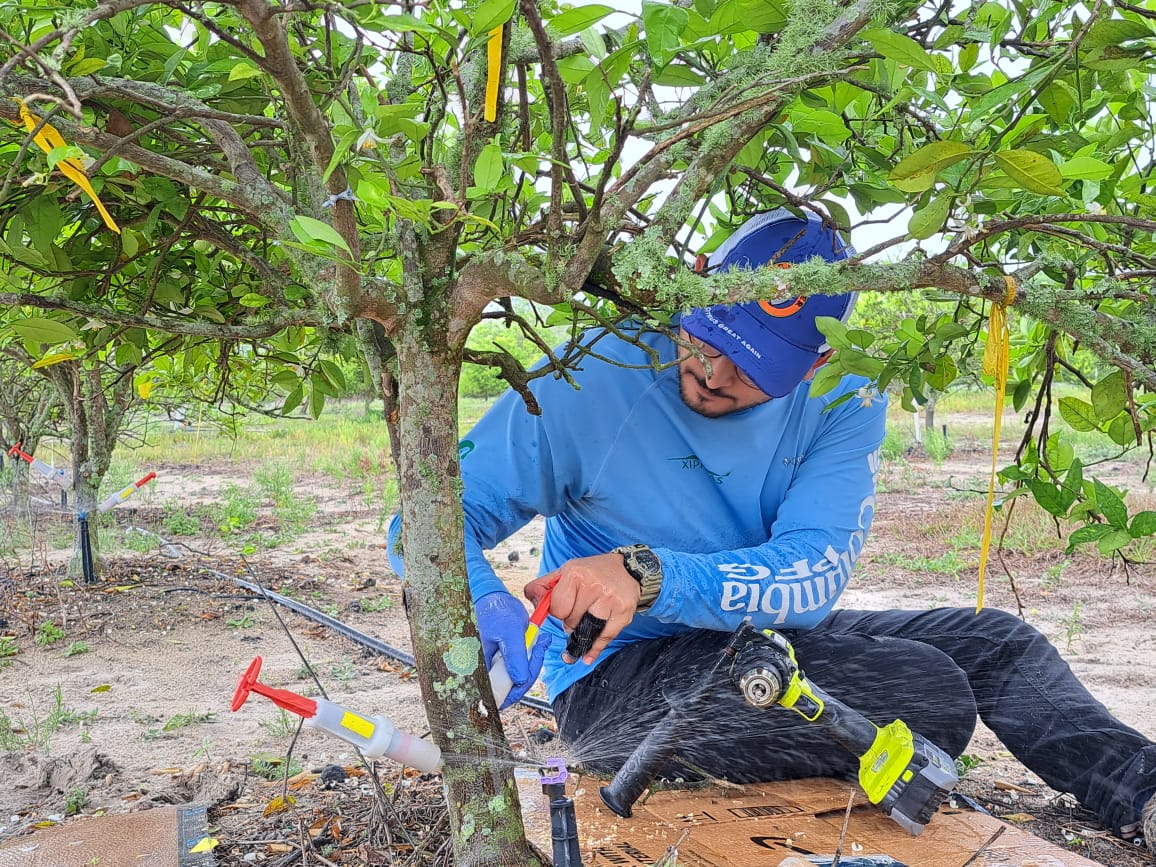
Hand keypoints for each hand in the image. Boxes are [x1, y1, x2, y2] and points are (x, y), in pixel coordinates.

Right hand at [474, 591, 547, 708]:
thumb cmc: (496, 611)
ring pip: (516, 678)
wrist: (492, 598)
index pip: (499, 694)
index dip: (518, 688)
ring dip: (530, 663)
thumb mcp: (509, 632)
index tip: (532, 666)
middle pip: (510, 688)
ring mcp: (493, 667)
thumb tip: (520, 680)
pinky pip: (517, 668)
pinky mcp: (501, 661)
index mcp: (479, 667)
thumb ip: (515, 656)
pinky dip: (529, 658)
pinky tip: (535, 643)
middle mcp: (484, 671)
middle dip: (529, 670)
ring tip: (538, 642)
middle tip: (538, 646)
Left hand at [525, 552, 640, 665]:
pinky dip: (594, 649)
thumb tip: (532, 601)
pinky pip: (605, 638)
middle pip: (571, 621)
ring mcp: (610, 600)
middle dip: (571, 621)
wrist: (628, 569)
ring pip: (586, 630)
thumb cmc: (593, 573)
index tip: (564, 607)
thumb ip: (544, 587)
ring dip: (582, 633)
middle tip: (578, 612)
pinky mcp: (623, 612)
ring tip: (584, 625)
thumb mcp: (566, 571)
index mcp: (575, 573)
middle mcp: (593, 585)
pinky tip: (587, 656)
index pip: (557, 608)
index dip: (558, 612)